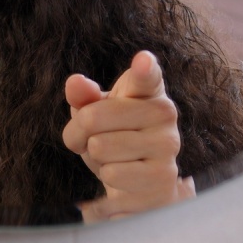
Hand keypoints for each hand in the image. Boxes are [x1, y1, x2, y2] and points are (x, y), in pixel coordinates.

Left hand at [63, 51, 194, 221]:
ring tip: (113, 158)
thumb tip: (75, 83)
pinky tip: (124, 177)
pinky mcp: (163, 176)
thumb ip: (84, 96)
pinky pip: (112, 174)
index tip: (143, 61)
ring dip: (96, 159)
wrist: (141, 181)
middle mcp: (164, 112)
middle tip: (95, 139)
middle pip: (92, 117)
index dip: (144, 68)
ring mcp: (167, 144)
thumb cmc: (115, 136)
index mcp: (147, 89)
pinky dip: (107, 178)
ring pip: (100, 148)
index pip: (147, 75)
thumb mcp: (95, 113)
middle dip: (80, 134)